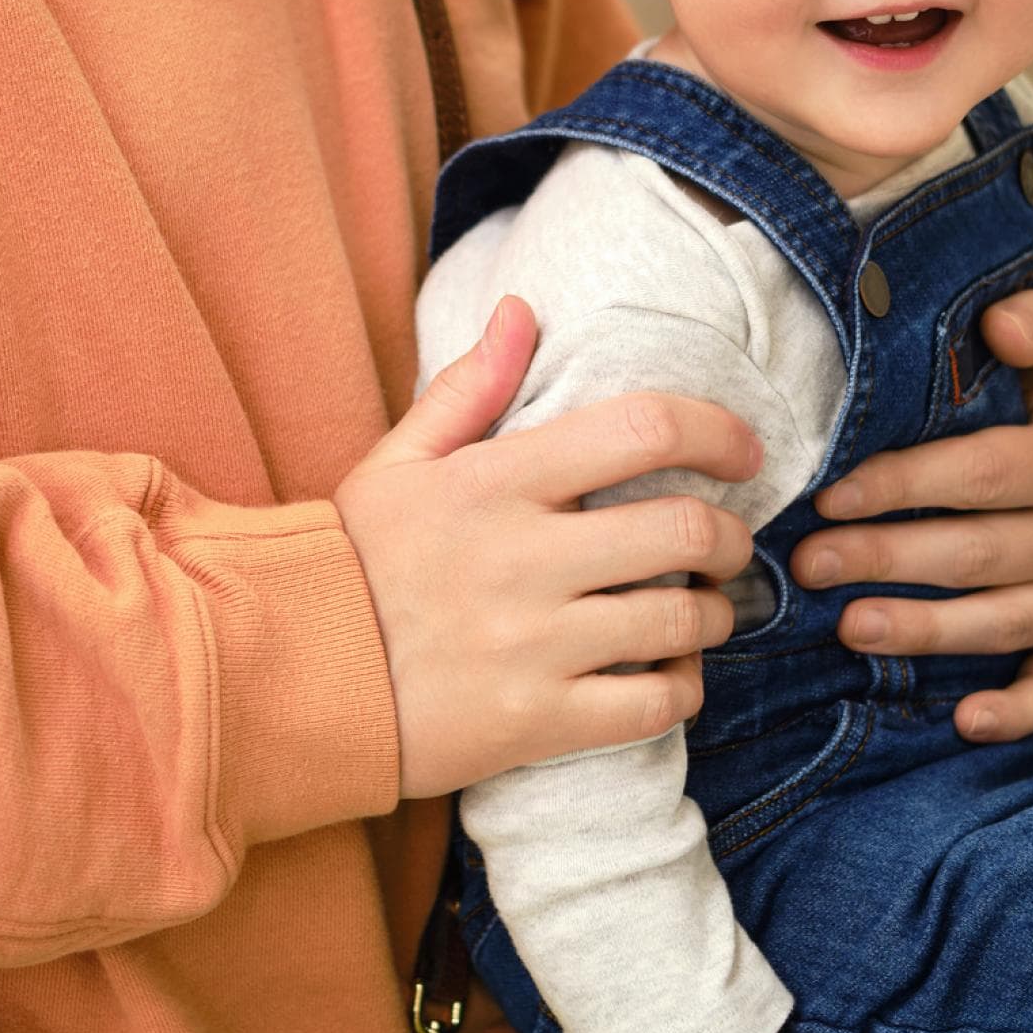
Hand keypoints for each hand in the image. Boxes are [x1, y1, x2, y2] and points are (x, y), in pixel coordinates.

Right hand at [335, 295, 762, 797]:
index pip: (642, 428)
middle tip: (727, 544)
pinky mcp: (537, 722)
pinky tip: (671, 672)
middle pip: (683, 529)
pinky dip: (685, 687)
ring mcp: (533, 644)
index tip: (743, 452)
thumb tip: (524, 310)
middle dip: (729, 536)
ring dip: (712, 615)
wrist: (288, 679)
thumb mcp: (397, 463)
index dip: (715, 430)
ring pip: (680, 621)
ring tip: (698, 611)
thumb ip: (469, 388)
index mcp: (493, 482)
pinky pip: (655, 704)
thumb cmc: (352, 564)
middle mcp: (522, 558)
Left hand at [788, 289, 1032, 744]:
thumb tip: (999, 317)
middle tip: (807, 564)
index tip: (828, 494)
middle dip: (885, 560)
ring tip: (846, 629)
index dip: (902, 485)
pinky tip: (965, 721)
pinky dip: (1017, 711)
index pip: (982, 473)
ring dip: (921, 631)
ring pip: (1000, 623)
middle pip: (976, 553)